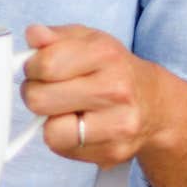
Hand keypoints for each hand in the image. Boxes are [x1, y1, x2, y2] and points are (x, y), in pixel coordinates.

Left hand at [21, 25, 169, 168]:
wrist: (154, 104)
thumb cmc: (112, 69)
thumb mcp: (87, 40)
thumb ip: (55, 36)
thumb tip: (33, 35)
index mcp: (105, 54)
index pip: (45, 65)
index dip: (32, 68)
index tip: (38, 69)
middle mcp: (115, 90)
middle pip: (39, 100)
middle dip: (35, 94)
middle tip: (49, 91)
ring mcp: (117, 125)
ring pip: (51, 132)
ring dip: (50, 121)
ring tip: (65, 110)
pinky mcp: (113, 152)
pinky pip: (64, 150)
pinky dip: (64, 139)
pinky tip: (79, 126)